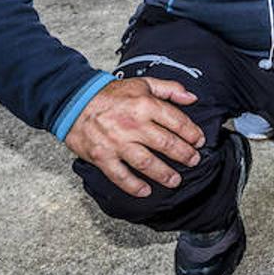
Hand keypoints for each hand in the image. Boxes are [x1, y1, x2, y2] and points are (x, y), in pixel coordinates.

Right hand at [64, 77, 203, 197]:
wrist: (74, 102)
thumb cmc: (110, 94)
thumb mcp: (143, 83)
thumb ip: (170, 89)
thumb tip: (193, 97)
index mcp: (145, 105)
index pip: (177, 121)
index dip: (192, 133)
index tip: (199, 141)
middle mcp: (133, 125)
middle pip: (166, 144)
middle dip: (184, 155)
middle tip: (194, 161)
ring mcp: (117, 143)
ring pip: (147, 163)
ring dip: (164, 174)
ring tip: (175, 180)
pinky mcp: (102, 157)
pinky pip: (120, 176)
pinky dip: (133, 186)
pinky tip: (145, 191)